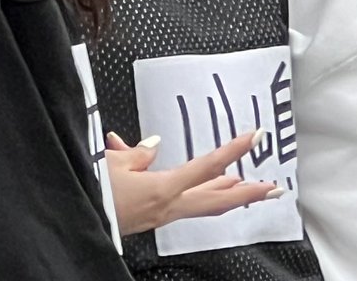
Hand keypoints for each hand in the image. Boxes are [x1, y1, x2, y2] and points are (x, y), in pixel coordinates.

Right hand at [106, 130, 282, 236]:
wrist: (81, 219)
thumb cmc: (96, 192)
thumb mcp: (115, 164)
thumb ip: (139, 153)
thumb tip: (153, 145)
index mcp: (163, 188)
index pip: (206, 166)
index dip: (233, 151)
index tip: (253, 137)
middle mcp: (169, 206)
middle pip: (218, 199)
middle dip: (249, 193)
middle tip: (274, 187)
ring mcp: (164, 215)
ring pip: (206, 205)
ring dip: (230, 197)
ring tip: (250, 188)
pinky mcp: (155, 218)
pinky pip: (188, 206)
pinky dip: (204, 197)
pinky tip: (206, 190)